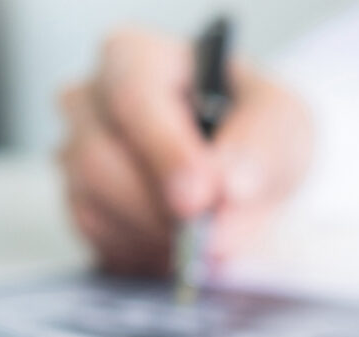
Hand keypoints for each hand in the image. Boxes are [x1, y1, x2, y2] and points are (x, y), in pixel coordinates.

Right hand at [58, 27, 312, 274]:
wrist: (251, 169)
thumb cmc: (256, 126)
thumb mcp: (282, 121)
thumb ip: (261, 149)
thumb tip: (229, 190)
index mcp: (134, 59)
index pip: (134, 100)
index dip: (167, 152)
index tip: (201, 196)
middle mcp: (91, 102)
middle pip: (100, 160)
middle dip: (162, 209)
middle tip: (212, 238)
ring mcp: (77, 156)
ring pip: (96, 206)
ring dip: (158, 237)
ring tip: (208, 243)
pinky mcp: (82, 208)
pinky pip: (99, 241)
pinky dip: (147, 255)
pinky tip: (183, 250)